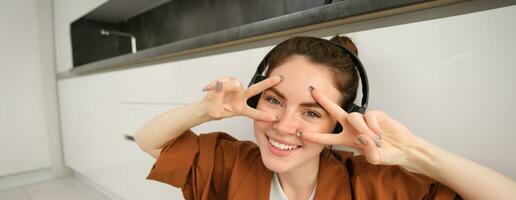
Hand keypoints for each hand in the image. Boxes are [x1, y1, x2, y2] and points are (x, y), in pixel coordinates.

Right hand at [201, 76, 281, 120]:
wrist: (205, 107)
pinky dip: (216, 84)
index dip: (263, 115)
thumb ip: (221, 96)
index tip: (274, 118)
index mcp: (240, 109)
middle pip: (255, 90)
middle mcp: (240, 98)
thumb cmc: (213, 111)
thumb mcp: (215, 111)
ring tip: (213, 90)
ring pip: (235, 83)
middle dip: (267, 83)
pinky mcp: (228, 82)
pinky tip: (209, 88)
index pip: (254, 113)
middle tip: (279, 79)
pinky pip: (225, 80)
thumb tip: (232, 82)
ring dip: (225, 86)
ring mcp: (235, 89)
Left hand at [301, 86, 423, 171]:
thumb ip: (368, 150)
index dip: (316, 137)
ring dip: (362, 129)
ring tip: (375, 139)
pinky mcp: (376, 114)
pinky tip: (380, 134)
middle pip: (335, 112)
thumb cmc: (387, 153)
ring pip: (354, 117)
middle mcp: (353, 127)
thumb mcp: (375, 158)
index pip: (328, 138)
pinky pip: (369, 116)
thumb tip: (362, 135)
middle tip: (313, 91)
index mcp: (348, 139)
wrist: (403, 148)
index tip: (302, 134)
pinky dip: (373, 126)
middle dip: (324, 101)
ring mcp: (364, 119)